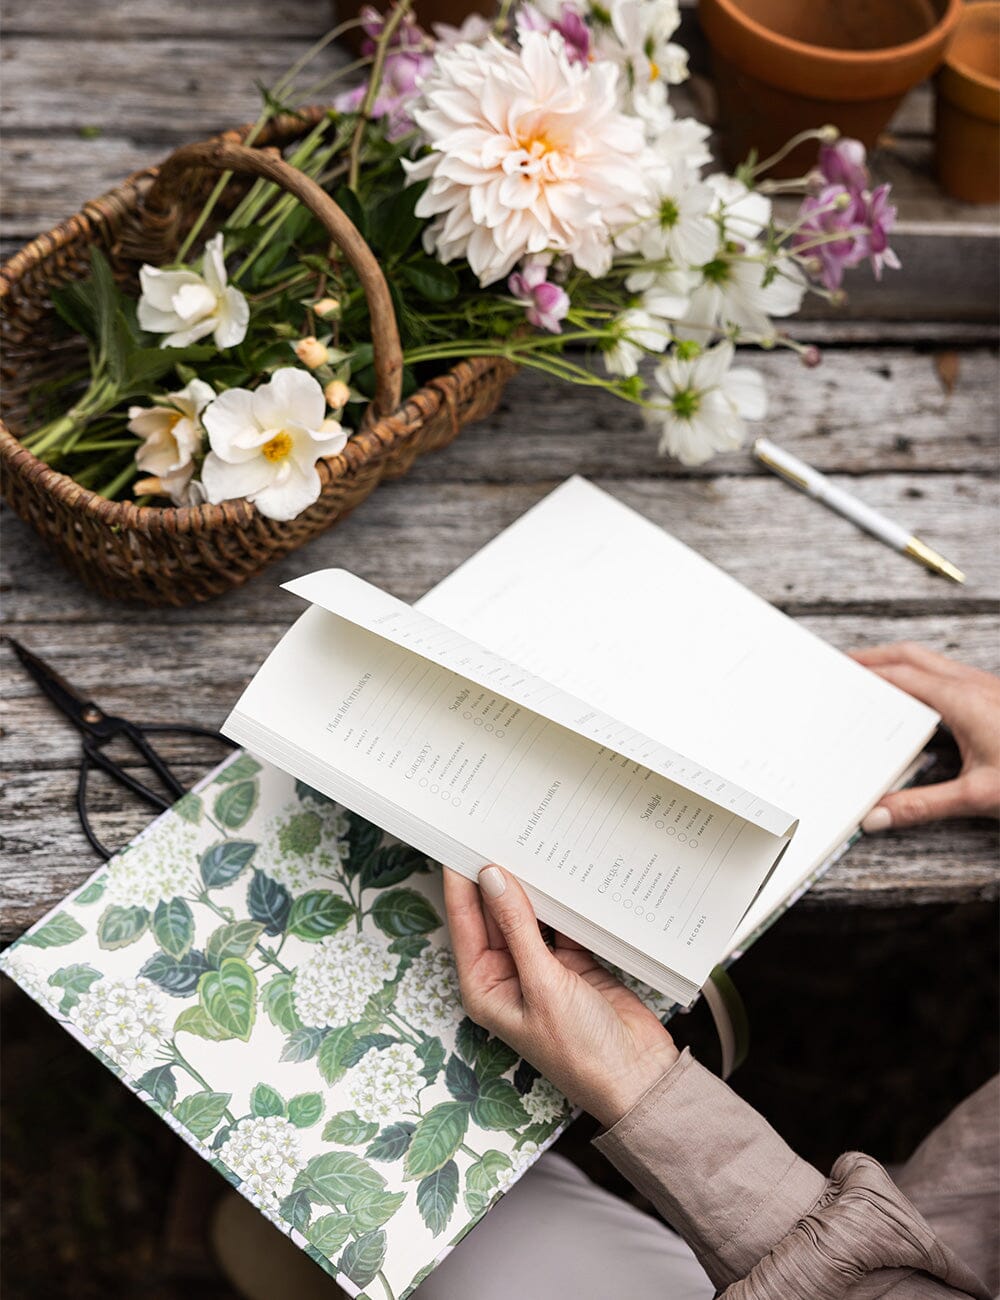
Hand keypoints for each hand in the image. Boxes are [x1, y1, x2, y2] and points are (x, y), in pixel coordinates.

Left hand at [443, 865, 678, 1129]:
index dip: (460, 883)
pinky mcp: (575, 962)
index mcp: (485, 987)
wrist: (638, 1078)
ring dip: (531, 887)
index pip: (465, 923)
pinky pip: (563, 921)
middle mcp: (508, 975)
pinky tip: (564, 872)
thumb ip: (518, 928)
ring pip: (529, 915)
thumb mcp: (543, 984)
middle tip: (497, 830)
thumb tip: (492, 878)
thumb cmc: (580, 1050)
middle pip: (495, 915)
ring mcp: (542, 967)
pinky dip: (564, 902)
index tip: (459, 842)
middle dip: (495, 878)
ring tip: (528, 841)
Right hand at [852, 642, 999, 830]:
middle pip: (912, 656)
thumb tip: (878, 815)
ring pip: (931, 662)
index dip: (864, 673)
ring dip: (898, 664)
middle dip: (875, 656)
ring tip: (871, 677)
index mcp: (961, 700)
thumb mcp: (979, 796)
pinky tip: (917, 700)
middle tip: (844, 664)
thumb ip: (923, 806)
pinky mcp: (995, 697)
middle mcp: (973, 686)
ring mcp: (986, 688)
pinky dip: (921, 678)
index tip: (836, 673)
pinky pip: (948, 676)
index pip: (899, 676)